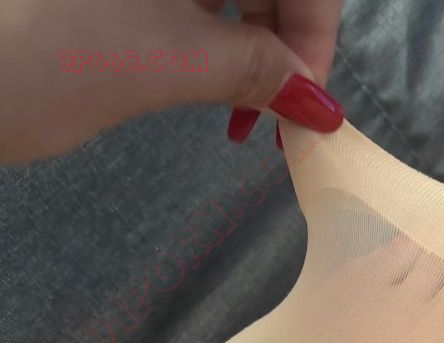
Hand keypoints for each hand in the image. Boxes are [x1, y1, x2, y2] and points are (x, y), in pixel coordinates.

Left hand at [0, 0, 343, 163]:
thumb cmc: (25, 55)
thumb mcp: (158, 64)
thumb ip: (253, 72)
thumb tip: (318, 101)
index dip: (315, 34)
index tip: (308, 102)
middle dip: (282, 40)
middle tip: (273, 115)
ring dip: (248, 41)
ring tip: (233, 109)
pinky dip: (209, 30)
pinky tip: (203, 75)